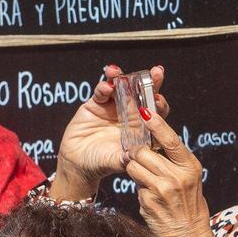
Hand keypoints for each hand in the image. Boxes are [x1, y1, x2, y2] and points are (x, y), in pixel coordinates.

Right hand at [53, 64, 167, 197]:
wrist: (78, 163)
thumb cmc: (101, 163)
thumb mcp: (115, 162)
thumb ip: (124, 158)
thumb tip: (136, 156)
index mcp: (140, 127)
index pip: (154, 112)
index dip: (158, 104)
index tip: (159, 100)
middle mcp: (129, 114)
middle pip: (142, 94)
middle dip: (150, 82)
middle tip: (157, 72)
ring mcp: (113, 107)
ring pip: (121, 87)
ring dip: (123, 78)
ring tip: (120, 73)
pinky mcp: (96, 104)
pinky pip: (101, 92)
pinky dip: (104, 87)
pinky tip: (106, 86)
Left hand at [126, 109, 218, 236]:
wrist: (188, 236)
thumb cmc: (187, 204)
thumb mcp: (189, 179)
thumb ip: (174, 161)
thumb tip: (153, 142)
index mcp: (189, 166)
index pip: (170, 140)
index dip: (156, 123)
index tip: (144, 111)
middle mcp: (177, 176)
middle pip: (144, 152)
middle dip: (136, 151)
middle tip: (135, 154)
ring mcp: (162, 189)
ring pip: (134, 167)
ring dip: (133, 169)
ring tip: (144, 177)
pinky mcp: (148, 202)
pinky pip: (134, 185)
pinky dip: (138, 188)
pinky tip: (149, 197)